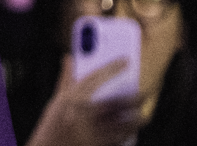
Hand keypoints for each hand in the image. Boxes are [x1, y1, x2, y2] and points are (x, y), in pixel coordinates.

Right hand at [26, 54, 143, 145]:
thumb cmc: (52, 127)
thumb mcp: (56, 102)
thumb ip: (66, 80)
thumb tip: (69, 59)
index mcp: (71, 99)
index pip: (94, 78)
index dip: (111, 68)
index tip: (125, 60)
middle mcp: (83, 114)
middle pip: (115, 103)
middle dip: (132, 97)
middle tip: (144, 93)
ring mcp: (93, 132)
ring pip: (122, 122)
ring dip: (135, 118)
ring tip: (143, 114)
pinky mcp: (99, 145)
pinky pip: (120, 137)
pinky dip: (129, 132)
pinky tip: (133, 128)